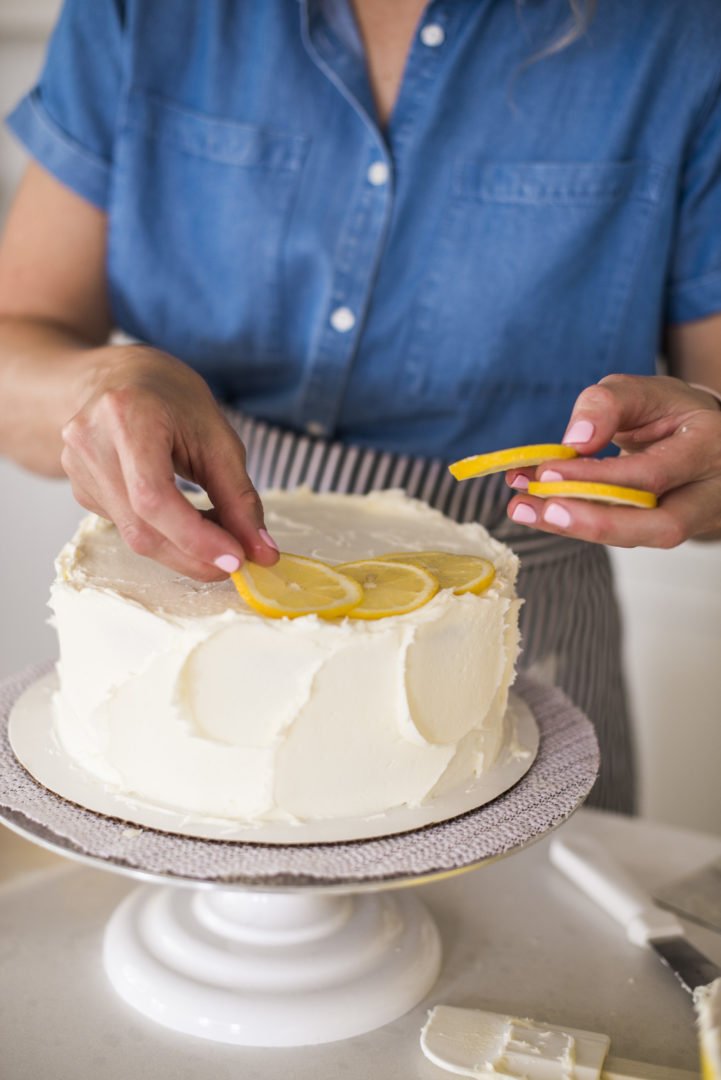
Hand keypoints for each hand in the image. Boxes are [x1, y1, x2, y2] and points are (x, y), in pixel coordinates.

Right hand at [61, 345, 278, 579]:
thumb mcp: (218, 438)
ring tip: (217, 533)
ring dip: (183, 549)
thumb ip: (239, 498)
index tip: (237, 559)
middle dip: (194, 556)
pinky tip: (186, 520)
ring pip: (134, 535)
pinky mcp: (80, 488)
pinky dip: (165, 536)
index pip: (155, 498)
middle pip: (142, 527)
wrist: (122, 378)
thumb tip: (262, 553)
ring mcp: (78, 467)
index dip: (197, 539)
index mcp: (127, 416)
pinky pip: (127, 528)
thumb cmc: (173, 399)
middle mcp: (91, 441)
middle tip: (236, 562)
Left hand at [506, 374, 720, 546]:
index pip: (653, 474)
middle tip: (542, 510)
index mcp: (707, 445)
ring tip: (524, 508)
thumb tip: (574, 440)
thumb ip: (608, 403)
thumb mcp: (641, 390)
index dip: (599, 478)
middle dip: (594, 522)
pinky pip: (623, 534)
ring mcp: (695, 518)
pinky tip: (538, 508)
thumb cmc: (666, 410)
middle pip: (660, 526)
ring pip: (639, 537)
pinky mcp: (666, 531)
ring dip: (576, 526)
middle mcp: (711, 491)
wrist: (693, 434)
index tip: (547, 473)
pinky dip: (577, 521)